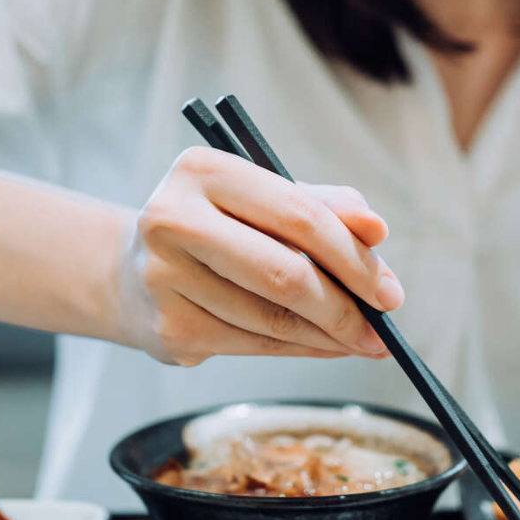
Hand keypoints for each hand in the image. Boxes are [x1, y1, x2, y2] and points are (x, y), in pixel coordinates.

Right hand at [113, 147, 403, 365]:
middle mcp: (172, 219)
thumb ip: (325, 208)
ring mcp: (164, 278)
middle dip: (344, 308)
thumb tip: (377, 231)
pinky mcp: (168, 328)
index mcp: (203, 170)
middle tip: (381, 331)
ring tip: (356, 340)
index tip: (390, 292)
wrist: (130, 272)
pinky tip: (321, 345)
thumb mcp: (266, 200)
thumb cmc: (217, 227)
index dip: (353, 258)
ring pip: (271, 319)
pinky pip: (253, 345)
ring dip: (326, 337)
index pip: (298, 216)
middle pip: (284, 274)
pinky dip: (298, 349)